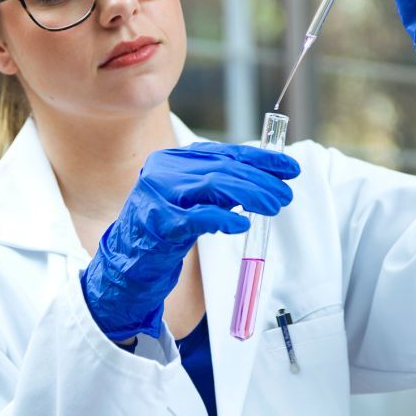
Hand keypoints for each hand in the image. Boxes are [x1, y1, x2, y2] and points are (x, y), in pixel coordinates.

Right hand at [81, 143, 300, 341]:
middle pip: (222, 168)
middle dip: (260, 180)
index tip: (289, 168)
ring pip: (213, 186)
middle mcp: (164, 170)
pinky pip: (196, 217)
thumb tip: (266, 179)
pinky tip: (241, 224)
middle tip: (285, 194)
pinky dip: (222, 219)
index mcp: (174, 160)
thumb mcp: (191, 199)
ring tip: (273, 206)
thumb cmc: (164, 231)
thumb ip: (219, 186)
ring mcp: (158, 195)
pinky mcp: (157, 223)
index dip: (260, 159)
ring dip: (250, 195)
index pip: (225, 152)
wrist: (126, 263)